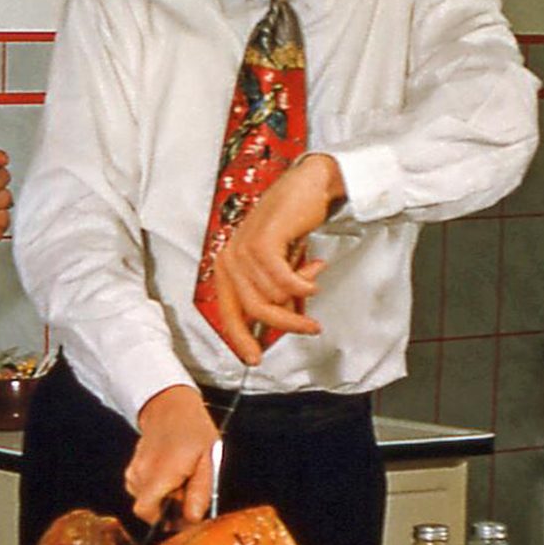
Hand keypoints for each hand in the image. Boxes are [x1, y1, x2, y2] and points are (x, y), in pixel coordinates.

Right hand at [125, 385, 218, 522]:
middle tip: (186, 493)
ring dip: (160, 498)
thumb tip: (192, 519)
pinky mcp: (133, 466)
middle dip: (167, 509)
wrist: (170, 404)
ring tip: (179, 482)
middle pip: (147, 508)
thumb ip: (200, 491)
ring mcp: (134, 468)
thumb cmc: (193, 430)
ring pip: (143, 498)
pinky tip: (167, 476)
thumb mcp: (209, 459)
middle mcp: (142, 473)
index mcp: (161, 473)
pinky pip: (139, 487)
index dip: (163, 521)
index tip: (182, 517)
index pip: (146, 511)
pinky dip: (153, 488)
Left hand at [211, 154, 342, 363]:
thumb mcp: (281, 264)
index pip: (230, 313)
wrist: (307, 186)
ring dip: (301, 292)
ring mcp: (242, 250)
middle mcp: (229, 259)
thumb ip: (279, 293)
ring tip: (314, 273)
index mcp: (228, 267)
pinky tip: (315, 270)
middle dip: (287, 323)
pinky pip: (284, 281)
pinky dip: (304, 282)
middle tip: (311, 327)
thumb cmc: (291, 222)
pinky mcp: (262, 243)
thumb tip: (290, 321)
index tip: (255, 358)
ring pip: (273, 296)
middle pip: (255, 311)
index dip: (241, 338)